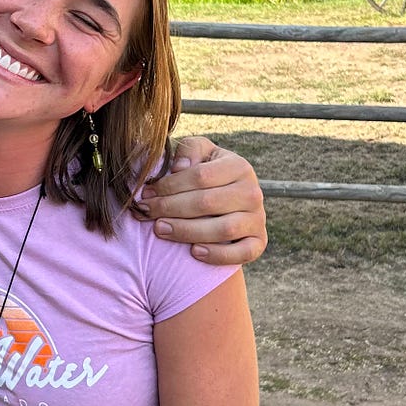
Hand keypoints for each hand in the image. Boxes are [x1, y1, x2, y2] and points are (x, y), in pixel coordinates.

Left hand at [141, 141, 266, 265]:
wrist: (232, 199)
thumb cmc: (209, 174)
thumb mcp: (201, 153)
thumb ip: (189, 150)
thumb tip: (179, 168)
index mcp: (239, 167)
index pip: (200, 176)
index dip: (169, 185)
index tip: (146, 192)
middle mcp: (252, 192)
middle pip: (207, 203)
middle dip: (170, 208)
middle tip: (146, 212)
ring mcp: (257, 219)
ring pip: (222, 229)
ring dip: (186, 231)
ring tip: (160, 229)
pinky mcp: (259, 242)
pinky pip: (241, 253)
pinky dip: (218, 255)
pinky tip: (194, 252)